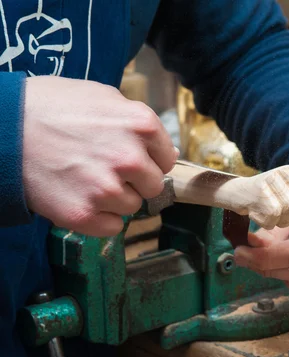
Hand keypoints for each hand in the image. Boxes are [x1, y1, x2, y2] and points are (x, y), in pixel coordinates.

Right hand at [23, 76, 177, 235]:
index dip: (149, 159)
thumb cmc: (52, 107)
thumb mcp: (103, 97)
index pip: (167, 159)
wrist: (2, 127)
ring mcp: (107, 189)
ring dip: (115, 198)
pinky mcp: (83, 215)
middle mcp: (130, 158)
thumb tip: (171, 153)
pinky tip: (80, 196)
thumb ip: (141, 123)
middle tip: (104, 168)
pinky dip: (100, 218)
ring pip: (132, 206)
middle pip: (154, 185)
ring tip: (86, 178)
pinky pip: (113, 227)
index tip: (129, 156)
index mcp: (142, 125)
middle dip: (135, 180)